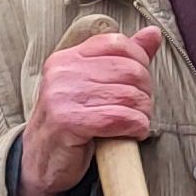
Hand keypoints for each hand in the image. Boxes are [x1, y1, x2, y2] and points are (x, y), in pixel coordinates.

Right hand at [20, 25, 160, 195]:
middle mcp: (62, 72)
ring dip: (142, 115)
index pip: (118, 43)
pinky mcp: (68, 121)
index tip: (138, 85)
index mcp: (67, 58)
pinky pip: (120, 118)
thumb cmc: (73, 123)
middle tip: (137, 111)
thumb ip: (124, 58)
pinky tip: (131, 134)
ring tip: (133, 125)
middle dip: (144, 94)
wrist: (41, 162)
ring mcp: (62, 96)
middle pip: (130, 70)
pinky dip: (136, 128)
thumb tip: (154, 33)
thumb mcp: (94, 86)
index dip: (140, 63)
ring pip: (130, 96)